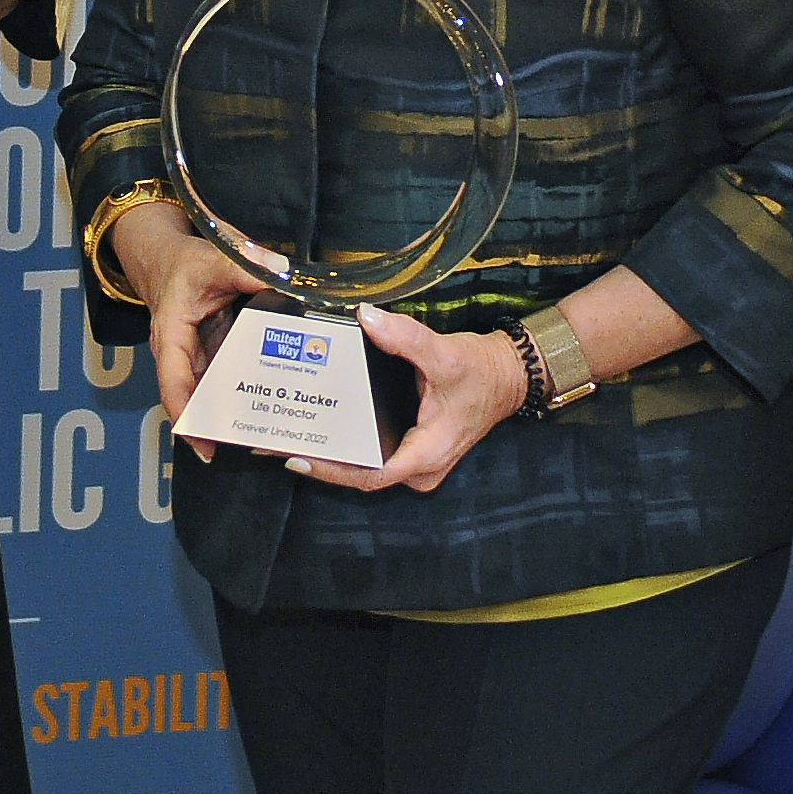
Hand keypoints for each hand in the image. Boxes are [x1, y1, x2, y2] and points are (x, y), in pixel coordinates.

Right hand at [109, 200, 264, 460]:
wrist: (165, 259)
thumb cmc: (182, 263)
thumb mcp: (212, 258)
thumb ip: (246, 263)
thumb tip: (282, 272)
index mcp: (171, 335)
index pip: (175, 382)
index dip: (187, 415)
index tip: (204, 445)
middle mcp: (181, 354)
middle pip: (196, 397)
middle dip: (219, 423)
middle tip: (250, 444)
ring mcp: (197, 357)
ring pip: (214, 391)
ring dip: (235, 409)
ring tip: (264, 432)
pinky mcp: (212, 353)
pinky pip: (227, 375)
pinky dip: (245, 387)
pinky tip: (271, 398)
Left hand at [287, 307, 529, 495]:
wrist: (511, 375)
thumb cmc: (482, 372)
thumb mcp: (445, 354)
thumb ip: (405, 337)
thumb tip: (366, 317)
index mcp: (426, 455)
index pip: (370, 475)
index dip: (332, 472)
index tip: (298, 458)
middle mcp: (421, 467)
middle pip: (362, 474)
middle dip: (324, 461)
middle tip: (282, 440)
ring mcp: (419, 461)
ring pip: (368, 466)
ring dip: (335, 454)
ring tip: (294, 433)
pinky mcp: (415, 448)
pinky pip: (377, 453)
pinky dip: (351, 444)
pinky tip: (327, 424)